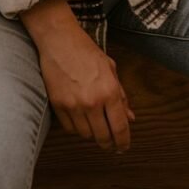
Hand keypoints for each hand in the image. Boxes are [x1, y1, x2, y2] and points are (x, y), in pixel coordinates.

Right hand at [21, 0, 134, 151]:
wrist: (59, 40)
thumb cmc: (86, 51)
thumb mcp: (110, 69)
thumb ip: (121, 95)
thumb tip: (130, 117)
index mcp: (109, 91)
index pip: (120, 127)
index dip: (123, 142)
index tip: (124, 147)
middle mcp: (92, 101)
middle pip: (103, 137)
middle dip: (109, 143)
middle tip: (111, 144)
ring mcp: (73, 105)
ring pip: (86, 135)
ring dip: (92, 134)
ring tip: (95, 126)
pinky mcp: (58, 106)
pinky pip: (70, 128)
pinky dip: (76, 128)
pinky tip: (80, 119)